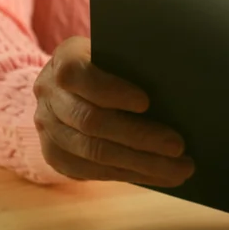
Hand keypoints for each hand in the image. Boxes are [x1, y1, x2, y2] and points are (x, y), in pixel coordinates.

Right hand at [33, 36, 194, 185]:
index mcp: (67, 59)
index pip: (80, 75)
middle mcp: (49, 93)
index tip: (146, 103)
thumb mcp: (122, 53)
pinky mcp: (55, 154)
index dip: (111, 90)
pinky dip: (129, 175)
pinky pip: (90, 171)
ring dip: (141, 164)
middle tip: (178, 147)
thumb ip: (139, 64)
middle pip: (92, 121)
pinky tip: (159, 176)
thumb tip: (181, 84)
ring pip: (93, 153)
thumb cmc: (115, 63)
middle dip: (139, 137)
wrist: (79, 83)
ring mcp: (47, 127)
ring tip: (179, 169)